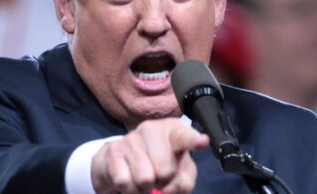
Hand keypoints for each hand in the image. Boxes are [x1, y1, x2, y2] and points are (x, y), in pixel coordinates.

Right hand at [91, 118, 208, 193]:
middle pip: (166, 170)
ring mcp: (131, 137)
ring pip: (145, 178)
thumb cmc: (159, 165)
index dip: (193, 140)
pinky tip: (130, 179)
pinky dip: (130, 189)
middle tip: (158, 177)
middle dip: (163, 181)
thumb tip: (169, 189)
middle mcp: (152, 128)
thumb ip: (183, 182)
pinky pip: (125, 182)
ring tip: (144, 178)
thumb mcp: (179, 173)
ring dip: (145, 187)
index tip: (202, 141)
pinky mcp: (113, 150)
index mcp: (174, 131)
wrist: (123, 162)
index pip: (184, 137)